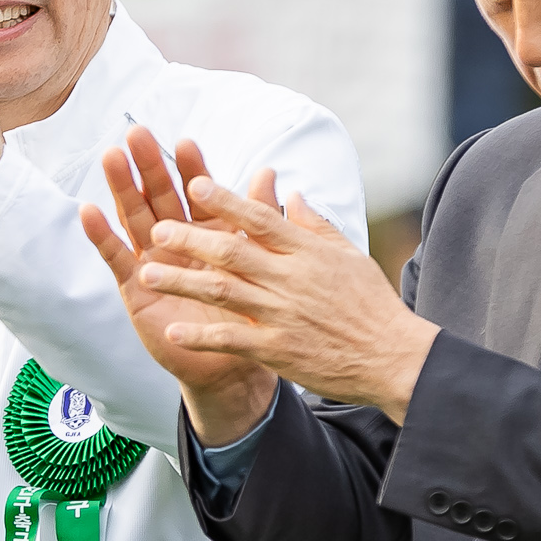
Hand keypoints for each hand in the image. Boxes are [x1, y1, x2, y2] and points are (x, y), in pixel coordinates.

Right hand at [81, 130, 280, 443]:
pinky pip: (117, 258)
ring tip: (110, 157)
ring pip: (135, 217)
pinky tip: (89, 211)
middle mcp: (177, 240)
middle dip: (148, 165)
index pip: (196, 191)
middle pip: (159, 195)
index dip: (190, 166)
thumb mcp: (258, 263)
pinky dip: (102, 235)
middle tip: (137, 133)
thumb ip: (258, 218)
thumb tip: (269, 172)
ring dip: (121, 188)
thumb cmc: (248, 313)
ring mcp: (153, 261)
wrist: (234, 366)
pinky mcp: (135, 287)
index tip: (184, 141)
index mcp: (208, 231)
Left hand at [110, 165, 436, 423]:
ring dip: (182, 281)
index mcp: (307, 252)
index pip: (260, 219)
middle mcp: (291, 278)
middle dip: (190, 238)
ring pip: (223, 292)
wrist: (394, 358)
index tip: (196, 183)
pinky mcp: (278, 348)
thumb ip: (314, 225)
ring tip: (147, 273)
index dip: (226, 200)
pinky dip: (202, 335)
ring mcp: (282, 314)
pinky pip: (232, 339)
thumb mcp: (349, 255)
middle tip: (157, 229)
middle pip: (232, 251)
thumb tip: (290, 193)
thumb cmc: (371, 305)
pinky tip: (173, 331)